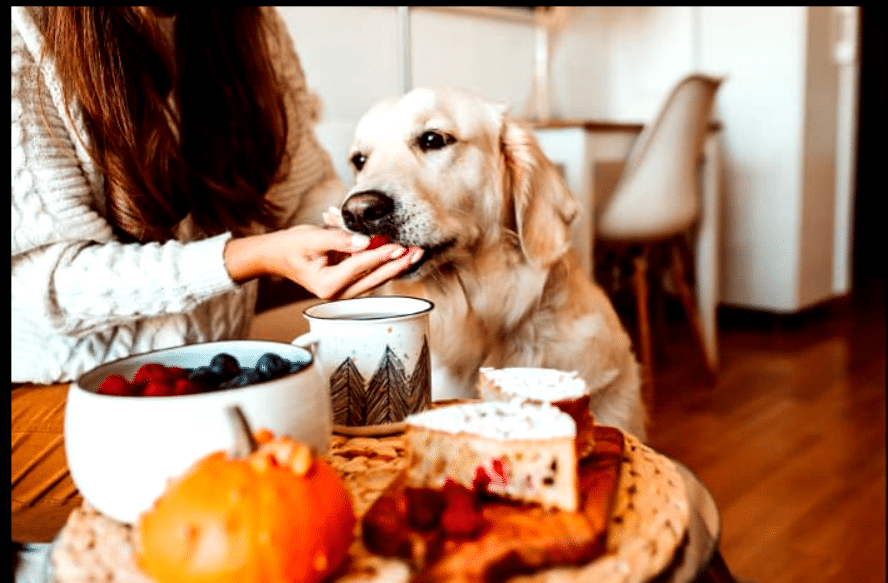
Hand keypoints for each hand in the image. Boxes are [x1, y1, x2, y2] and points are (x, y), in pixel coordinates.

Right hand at [224, 225, 422, 299]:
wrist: (277, 255)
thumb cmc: (290, 247)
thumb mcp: (312, 238)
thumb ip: (339, 239)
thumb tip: (364, 241)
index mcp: (327, 286)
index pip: (360, 268)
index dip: (380, 256)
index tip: (399, 247)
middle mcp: (338, 293)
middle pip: (374, 278)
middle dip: (397, 264)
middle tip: (418, 252)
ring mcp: (345, 289)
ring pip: (376, 277)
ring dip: (396, 265)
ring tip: (416, 253)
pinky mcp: (349, 282)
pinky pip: (370, 272)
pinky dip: (384, 261)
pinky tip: (399, 252)